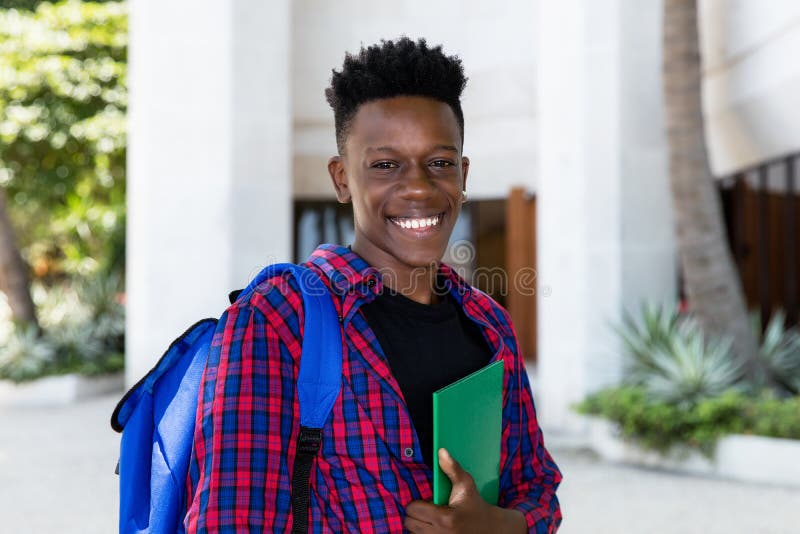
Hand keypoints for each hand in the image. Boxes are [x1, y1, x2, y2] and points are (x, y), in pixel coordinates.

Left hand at [403, 448, 526, 532]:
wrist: (489, 529)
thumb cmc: (475, 504)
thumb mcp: (466, 485)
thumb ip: (452, 468)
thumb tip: (441, 451)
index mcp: (445, 518)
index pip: (413, 510)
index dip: (416, 503)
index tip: (426, 501)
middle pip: (409, 523)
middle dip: (415, 514)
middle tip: (427, 509)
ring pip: (413, 533)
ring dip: (418, 525)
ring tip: (430, 519)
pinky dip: (423, 533)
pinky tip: (433, 527)